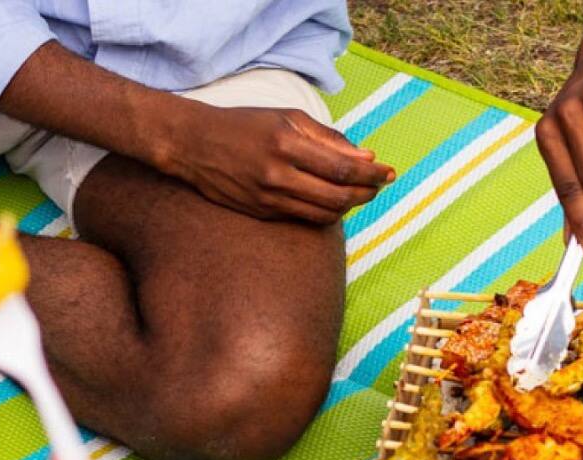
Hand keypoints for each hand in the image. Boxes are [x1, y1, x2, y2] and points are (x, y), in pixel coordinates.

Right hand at [162, 101, 395, 224]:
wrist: (194, 145)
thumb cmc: (244, 125)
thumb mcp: (286, 118)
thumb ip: (327, 137)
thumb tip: (366, 156)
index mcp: (286, 145)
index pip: (341, 167)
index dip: (370, 174)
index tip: (388, 173)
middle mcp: (278, 175)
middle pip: (337, 197)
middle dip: (365, 193)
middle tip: (379, 186)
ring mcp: (269, 199)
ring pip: (324, 213)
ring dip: (349, 206)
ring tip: (361, 194)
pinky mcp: (263, 213)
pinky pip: (306, 218)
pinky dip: (327, 212)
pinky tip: (335, 202)